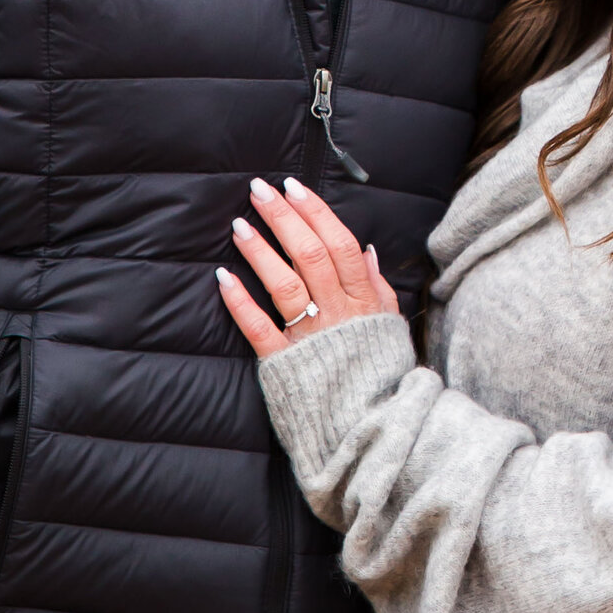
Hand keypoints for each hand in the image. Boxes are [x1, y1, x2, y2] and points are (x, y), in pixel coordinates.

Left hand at [217, 175, 403, 358]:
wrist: (370, 425)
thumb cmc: (377, 371)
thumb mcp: (389, 325)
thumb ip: (377, 287)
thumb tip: (366, 250)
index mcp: (364, 300)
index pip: (340, 244)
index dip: (315, 212)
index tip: (293, 187)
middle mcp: (338, 313)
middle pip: (310, 255)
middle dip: (283, 218)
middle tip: (259, 190)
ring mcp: (310, 337)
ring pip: (285, 284)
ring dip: (260, 251)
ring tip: (239, 225)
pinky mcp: (283, 362)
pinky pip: (259, 327)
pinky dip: (239, 301)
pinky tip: (223, 277)